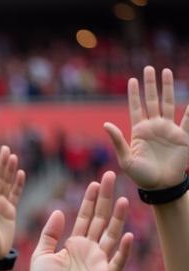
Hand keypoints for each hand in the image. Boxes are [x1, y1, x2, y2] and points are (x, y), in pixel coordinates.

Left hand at [29, 172, 132, 270]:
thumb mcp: (41, 256)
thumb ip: (49, 234)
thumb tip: (58, 211)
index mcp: (75, 244)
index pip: (85, 217)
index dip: (90, 201)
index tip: (95, 182)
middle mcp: (90, 250)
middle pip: (101, 220)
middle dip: (106, 200)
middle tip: (110, 178)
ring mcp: (99, 262)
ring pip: (112, 236)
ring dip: (119, 219)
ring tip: (123, 200)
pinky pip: (117, 262)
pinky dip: (123, 250)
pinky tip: (128, 236)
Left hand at [104, 67, 188, 190]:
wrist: (161, 187)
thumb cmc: (141, 176)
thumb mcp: (126, 160)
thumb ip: (117, 141)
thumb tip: (105, 124)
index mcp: (139, 132)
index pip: (136, 108)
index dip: (134, 94)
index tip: (132, 79)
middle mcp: (154, 127)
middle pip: (152, 100)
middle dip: (150, 85)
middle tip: (149, 68)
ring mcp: (168, 129)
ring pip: (168, 103)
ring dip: (168, 88)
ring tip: (166, 72)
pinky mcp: (182, 136)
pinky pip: (188, 119)